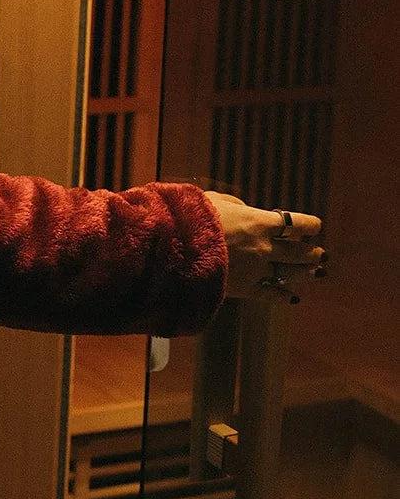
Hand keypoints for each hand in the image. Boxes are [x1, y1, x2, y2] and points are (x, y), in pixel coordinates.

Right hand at [204, 191, 326, 301]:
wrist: (177, 248)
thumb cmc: (193, 218)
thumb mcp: (214, 200)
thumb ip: (236, 205)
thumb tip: (245, 210)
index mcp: (259, 222)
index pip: (295, 223)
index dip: (309, 225)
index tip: (316, 226)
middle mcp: (264, 247)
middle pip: (298, 251)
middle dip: (312, 252)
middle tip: (322, 254)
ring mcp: (257, 270)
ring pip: (291, 273)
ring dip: (306, 273)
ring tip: (316, 273)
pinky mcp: (245, 289)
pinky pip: (271, 294)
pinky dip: (284, 296)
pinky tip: (294, 298)